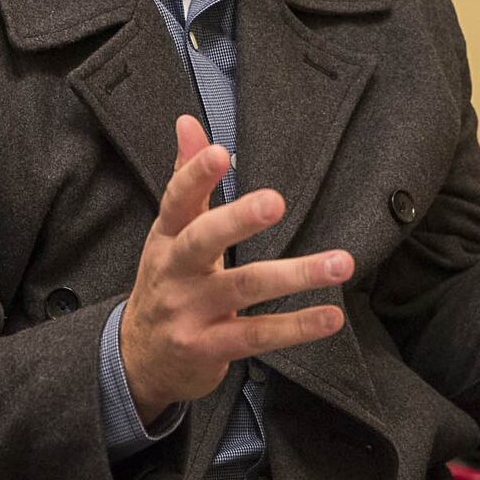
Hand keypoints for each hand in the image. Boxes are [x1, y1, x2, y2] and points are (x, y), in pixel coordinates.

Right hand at [120, 115, 351, 424]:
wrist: (139, 358)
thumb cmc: (167, 281)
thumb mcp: (168, 231)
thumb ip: (185, 176)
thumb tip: (189, 121)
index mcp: (166, 237)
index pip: (177, 200)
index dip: (195, 176)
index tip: (220, 153)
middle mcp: (174, 271)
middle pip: (203, 240)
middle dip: (237, 220)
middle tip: (276, 201)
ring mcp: (190, 312)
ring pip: (243, 287)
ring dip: (295, 275)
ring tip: (341, 262)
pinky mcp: (209, 348)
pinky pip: (257, 336)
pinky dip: (296, 327)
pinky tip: (331, 316)